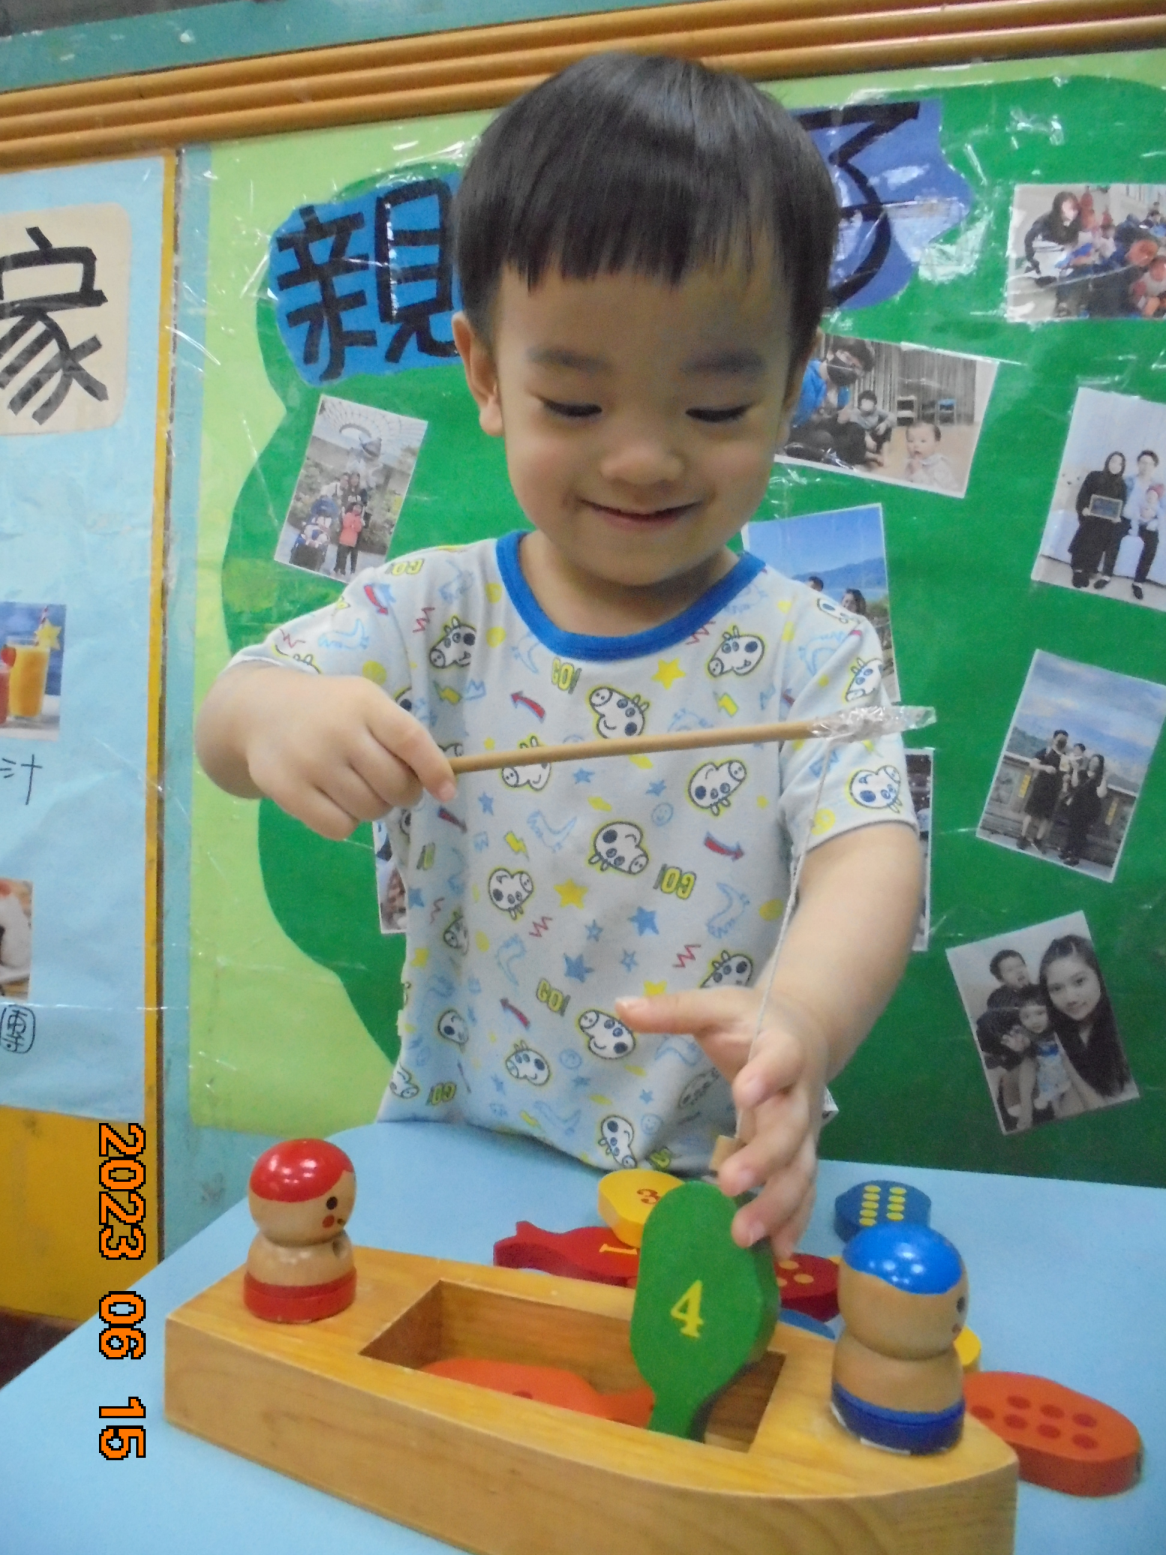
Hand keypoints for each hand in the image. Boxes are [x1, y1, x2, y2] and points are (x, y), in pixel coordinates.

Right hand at [201, 667, 455, 839]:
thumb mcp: (364, 703)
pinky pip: (339, 828)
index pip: (410, 741)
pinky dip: (346, 822)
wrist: (259, 712)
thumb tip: (439, 783)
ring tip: (358, 788)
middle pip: (395, 785)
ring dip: (374, 808)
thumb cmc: (328, 710)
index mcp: (364, 703)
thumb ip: (399, 735)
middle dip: (403, 794)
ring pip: (370, 810)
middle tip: (391, 786)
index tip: (447, 792)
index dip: (434, 770)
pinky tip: (334, 802)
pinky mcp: (288, 790)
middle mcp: (339, 731)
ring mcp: (311, 762)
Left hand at [615, 986, 829, 1256]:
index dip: (767, 1076)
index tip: (743, 1092)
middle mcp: (801, 1096)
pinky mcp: (801, 1156)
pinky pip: (802, 1192)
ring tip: (744, 1236)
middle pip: (791, 1131)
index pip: (781, 1062)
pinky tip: (776, 1254)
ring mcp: (805, 1132)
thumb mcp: (715, 1007)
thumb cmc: (751, 1021)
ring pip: (800, 1172)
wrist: (804, 1033)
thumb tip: (621, 1008)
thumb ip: (674, 1011)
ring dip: (776, 1206)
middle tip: (729, 1183)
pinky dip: (792, 1222)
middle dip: (763, 1159)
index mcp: (783, 1050)